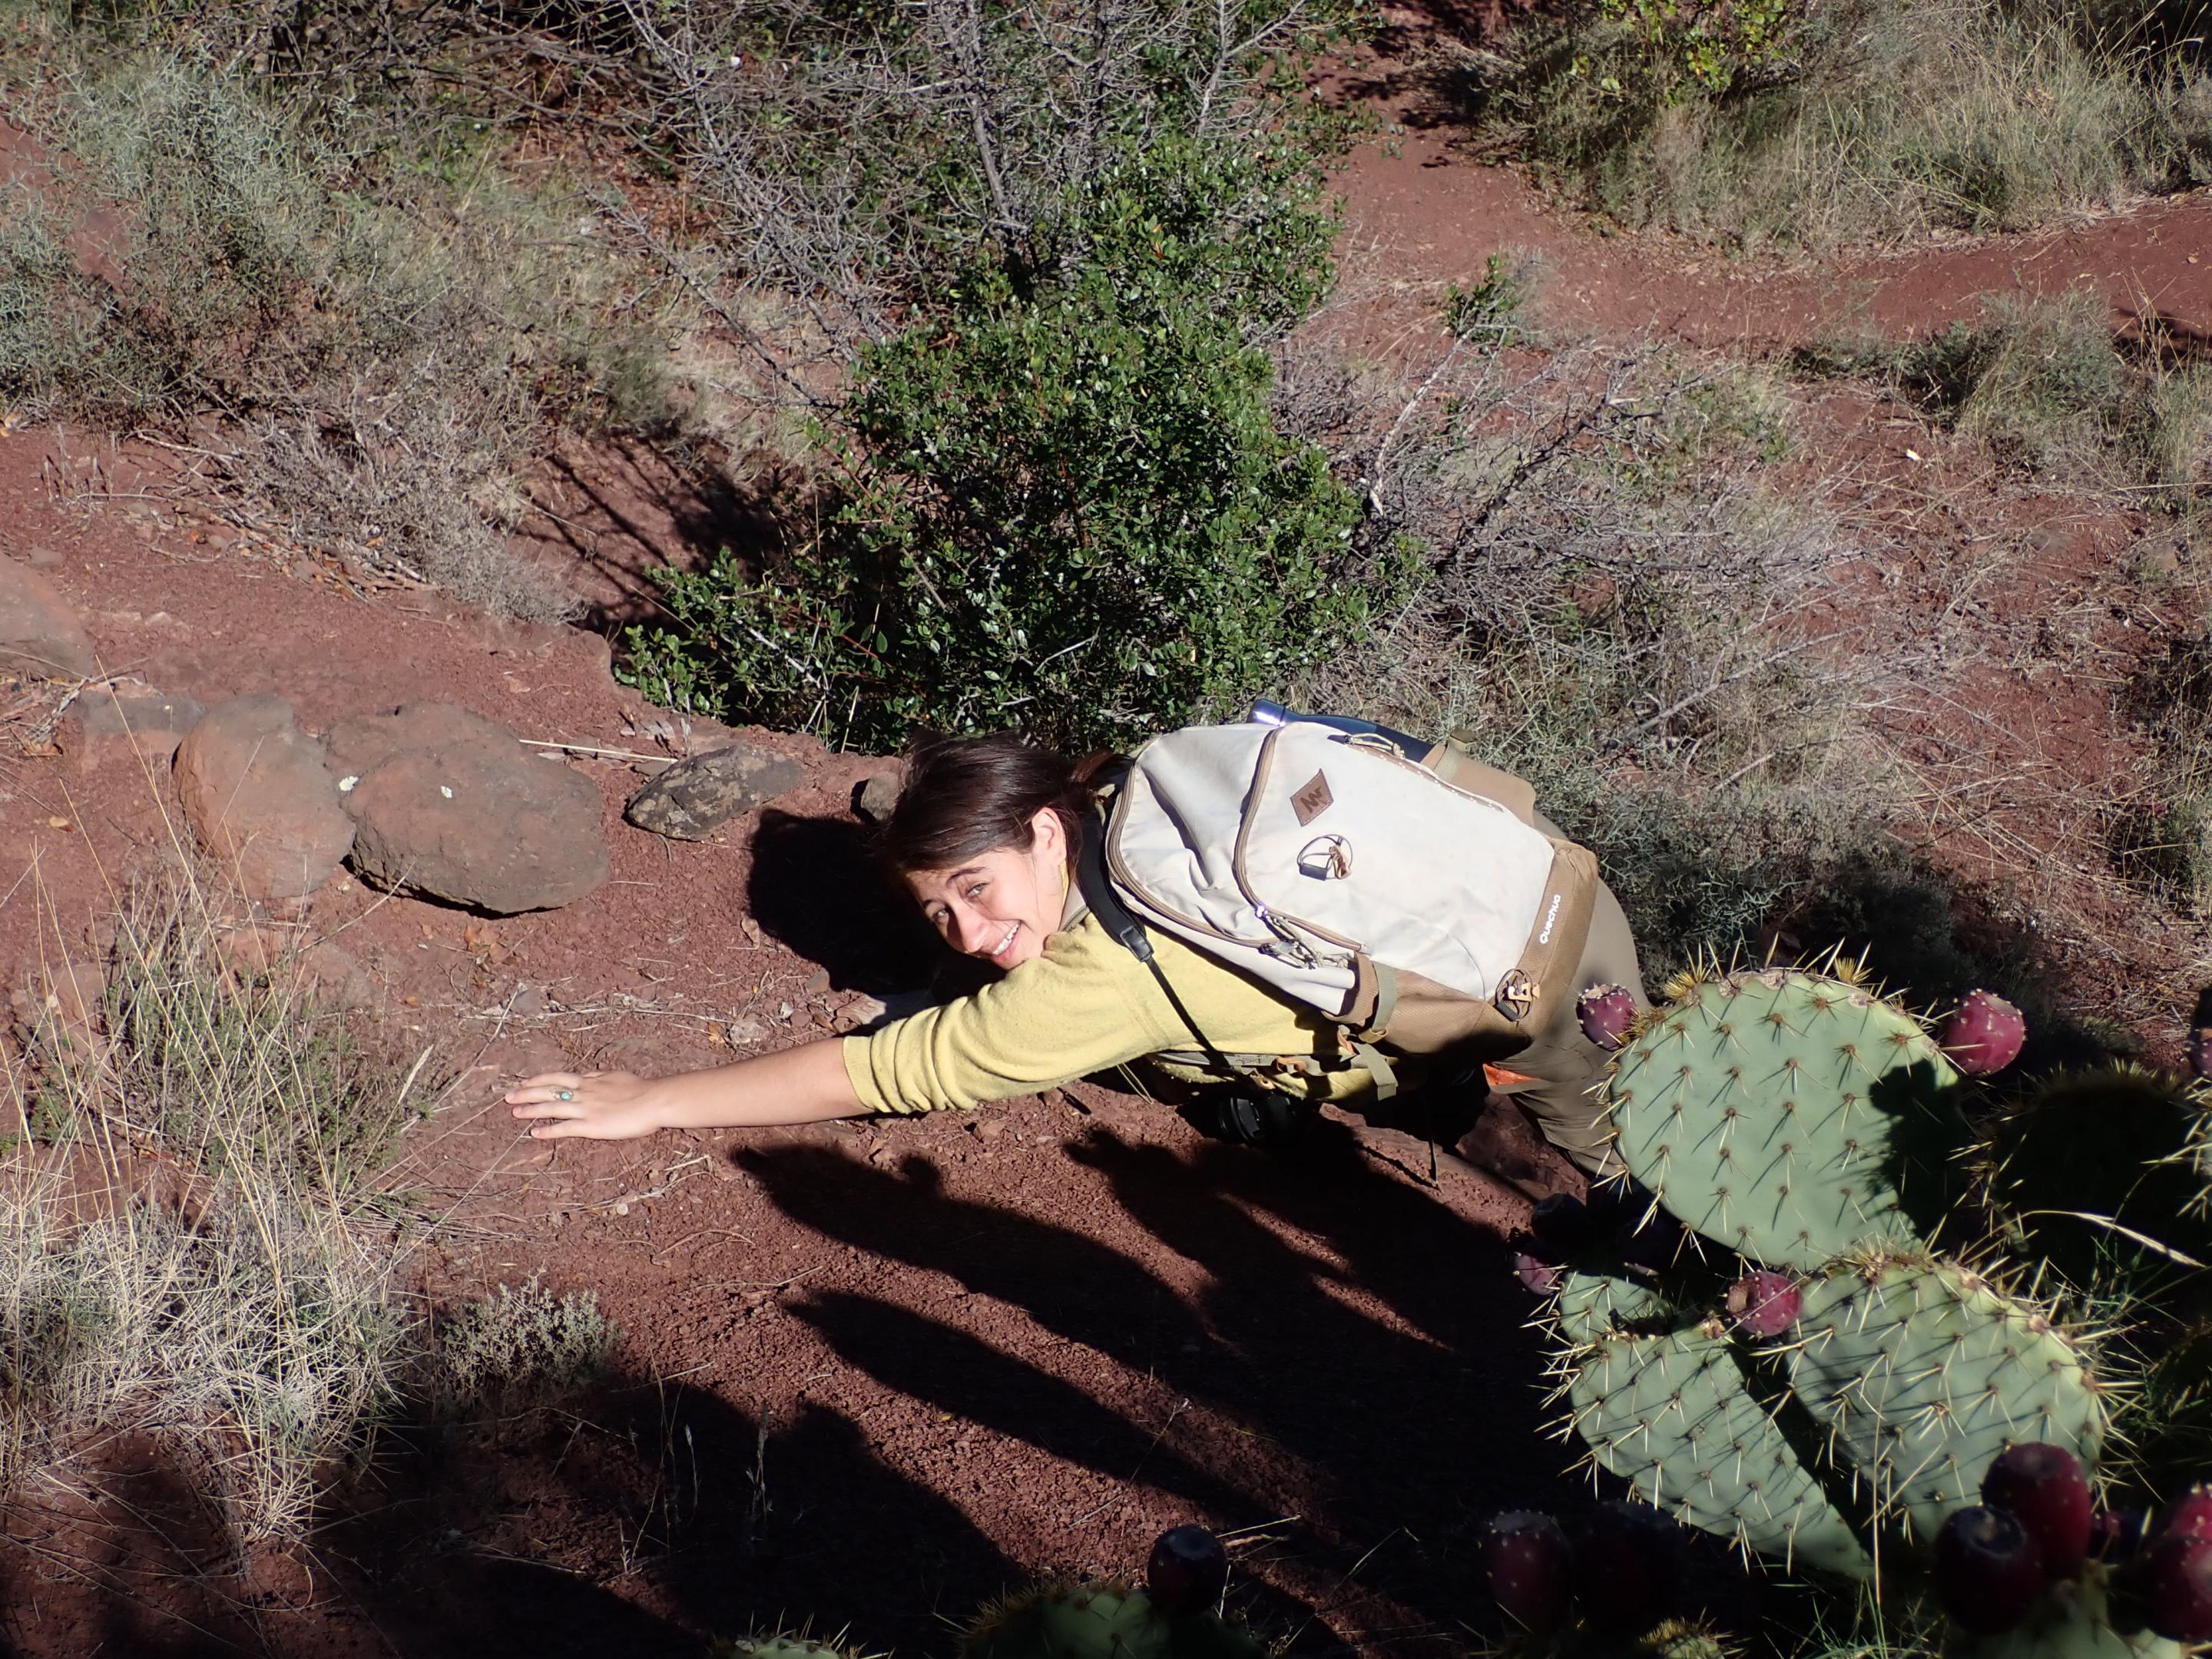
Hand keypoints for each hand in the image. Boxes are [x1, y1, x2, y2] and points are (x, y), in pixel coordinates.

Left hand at [506, 1070, 665, 1139]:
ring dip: (532, 1110)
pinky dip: (548, 1131)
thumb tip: (586, 1075)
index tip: (524, 1082)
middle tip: (508, 1096)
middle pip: (549, 1091)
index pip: (558, 1078)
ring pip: (552, 1108)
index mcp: (591, 1081)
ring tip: (515, 1112)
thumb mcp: (617, 1076)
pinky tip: (535, 1133)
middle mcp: (584, 1093)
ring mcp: (586, 1109)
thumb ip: (599, 1077)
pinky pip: (565, 1128)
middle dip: (527, 1093)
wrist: (654, 1100)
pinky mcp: (591, 1126)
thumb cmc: (642, 1089)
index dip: (539, 1080)